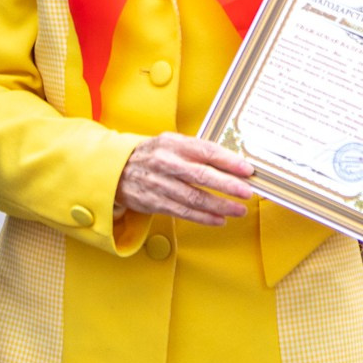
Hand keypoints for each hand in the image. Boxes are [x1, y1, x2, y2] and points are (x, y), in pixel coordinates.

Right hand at [115, 133, 253, 225]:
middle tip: (247, 193)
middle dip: (228, 185)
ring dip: (219, 206)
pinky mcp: (155, 202)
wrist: (116, 169)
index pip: (205, 151)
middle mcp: (166, 163)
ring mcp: (159, 184)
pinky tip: (219, 219)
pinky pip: (183, 212)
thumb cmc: (152, 155)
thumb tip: (232, 162)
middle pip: (201, 175)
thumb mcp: (171, 143)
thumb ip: (196, 150)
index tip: (247, 170)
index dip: (228, 161)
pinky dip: (204, 217)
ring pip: (194, 198)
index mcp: (172, 144)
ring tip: (239, 210)